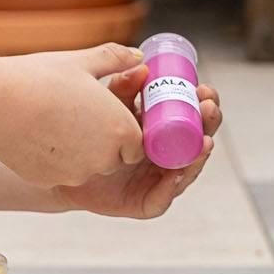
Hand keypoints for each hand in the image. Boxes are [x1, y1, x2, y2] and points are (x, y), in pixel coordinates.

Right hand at [0, 45, 146, 188]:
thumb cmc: (42, 78)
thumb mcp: (82, 61)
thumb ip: (116, 59)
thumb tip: (137, 56)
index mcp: (120, 129)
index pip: (137, 143)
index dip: (122, 128)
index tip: (106, 112)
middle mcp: (103, 158)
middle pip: (113, 158)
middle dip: (102, 142)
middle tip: (80, 114)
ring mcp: (76, 174)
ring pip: (86, 167)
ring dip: (79, 152)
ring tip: (56, 120)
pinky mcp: (49, 181)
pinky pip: (59, 172)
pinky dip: (53, 158)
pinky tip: (37, 134)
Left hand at [55, 63, 221, 218]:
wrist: (65, 166)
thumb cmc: (91, 132)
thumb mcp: (108, 104)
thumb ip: (122, 87)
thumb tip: (141, 68)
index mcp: (165, 132)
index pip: (193, 118)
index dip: (204, 104)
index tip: (204, 89)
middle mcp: (168, 158)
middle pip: (197, 144)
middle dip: (208, 126)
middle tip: (209, 109)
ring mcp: (158, 182)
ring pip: (187, 171)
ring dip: (198, 156)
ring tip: (204, 140)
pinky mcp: (145, 204)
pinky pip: (162, 198)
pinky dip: (171, 185)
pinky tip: (177, 172)